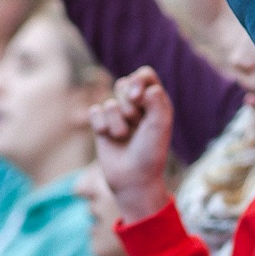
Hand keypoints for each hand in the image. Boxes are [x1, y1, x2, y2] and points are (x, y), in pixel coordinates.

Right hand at [87, 67, 174, 222]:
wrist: (133, 180)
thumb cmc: (150, 153)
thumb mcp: (160, 126)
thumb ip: (156, 100)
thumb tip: (143, 88)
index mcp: (155, 102)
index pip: (145, 75)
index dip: (138, 81)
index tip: (137, 97)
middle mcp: (137, 105)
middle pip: (124, 85)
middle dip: (128, 107)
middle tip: (136, 125)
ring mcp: (118, 114)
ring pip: (109, 102)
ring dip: (117, 123)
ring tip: (124, 137)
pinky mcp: (101, 124)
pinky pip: (94, 111)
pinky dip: (101, 125)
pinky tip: (108, 137)